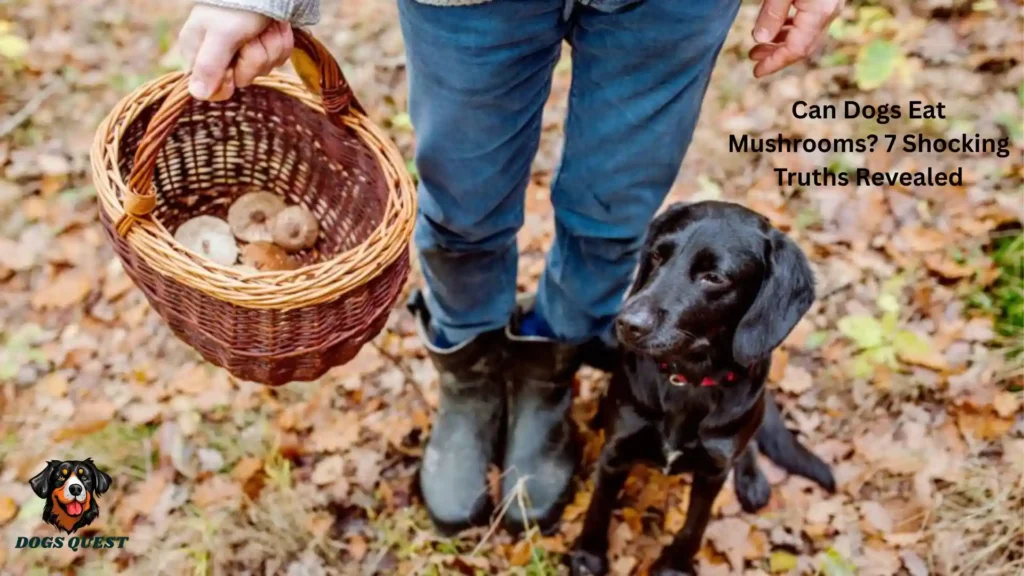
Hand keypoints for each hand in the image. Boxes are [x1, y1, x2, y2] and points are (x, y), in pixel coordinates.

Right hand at [177, 5, 294, 100]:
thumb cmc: (237, 6)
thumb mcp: (221, 35)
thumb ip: (209, 65)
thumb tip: (197, 95)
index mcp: (199, 52)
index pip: (213, 90)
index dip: (228, 82)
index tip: (233, 67)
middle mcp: (220, 54)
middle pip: (244, 79)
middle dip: (255, 57)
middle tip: (252, 36)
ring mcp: (245, 51)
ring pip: (265, 68)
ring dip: (270, 46)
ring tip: (264, 27)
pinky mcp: (265, 45)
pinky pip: (278, 57)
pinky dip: (281, 41)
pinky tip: (275, 26)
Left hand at [749, 0, 842, 77]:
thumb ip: (772, 13)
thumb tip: (760, 39)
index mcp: (819, 13)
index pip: (796, 49)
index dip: (775, 63)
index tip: (756, 72)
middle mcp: (830, 11)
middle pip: (804, 44)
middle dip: (778, 54)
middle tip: (754, 56)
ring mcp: (833, 4)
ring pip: (809, 32)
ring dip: (784, 40)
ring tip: (761, 41)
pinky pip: (812, 19)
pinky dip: (794, 27)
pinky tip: (779, 25)